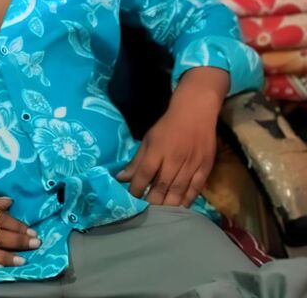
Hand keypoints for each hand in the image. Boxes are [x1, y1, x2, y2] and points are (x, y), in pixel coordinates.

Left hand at [116, 67, 227, 207]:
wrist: (195, 112)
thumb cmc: (168, 125)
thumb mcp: (148, 139)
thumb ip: (137, 160)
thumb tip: (122, 178)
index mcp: (157, 150)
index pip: (144, 174)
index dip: (136, 189)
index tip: (131, 199)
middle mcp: (174, 159)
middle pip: (162, 186)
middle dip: (152, 202)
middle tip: (146, 213)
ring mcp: (191, 164)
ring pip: (179, 191)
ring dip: (169, 205)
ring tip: (161, 216)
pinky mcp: (205, 168)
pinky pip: (196, 189)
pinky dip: (187, 200)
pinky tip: (180, 208)